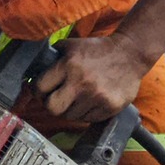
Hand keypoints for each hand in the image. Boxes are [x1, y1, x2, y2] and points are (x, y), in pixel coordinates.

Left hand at [35, 34, 154, 123]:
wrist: (131, 54)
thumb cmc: (98, 49)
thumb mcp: (72, 45)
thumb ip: (53, 57)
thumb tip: (33, 70)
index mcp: (69, 65)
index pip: (40, 87)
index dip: (37, 90)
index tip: (40, 90)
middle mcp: (82, 83)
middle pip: (52, 109)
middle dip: (50, 104)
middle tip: (54, 99)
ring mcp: (97, 97)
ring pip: (70, 116)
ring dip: (69, 109)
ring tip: (76, 97)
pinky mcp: (109, 107)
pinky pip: (87, 119)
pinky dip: (85, 113)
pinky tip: (90, 101)